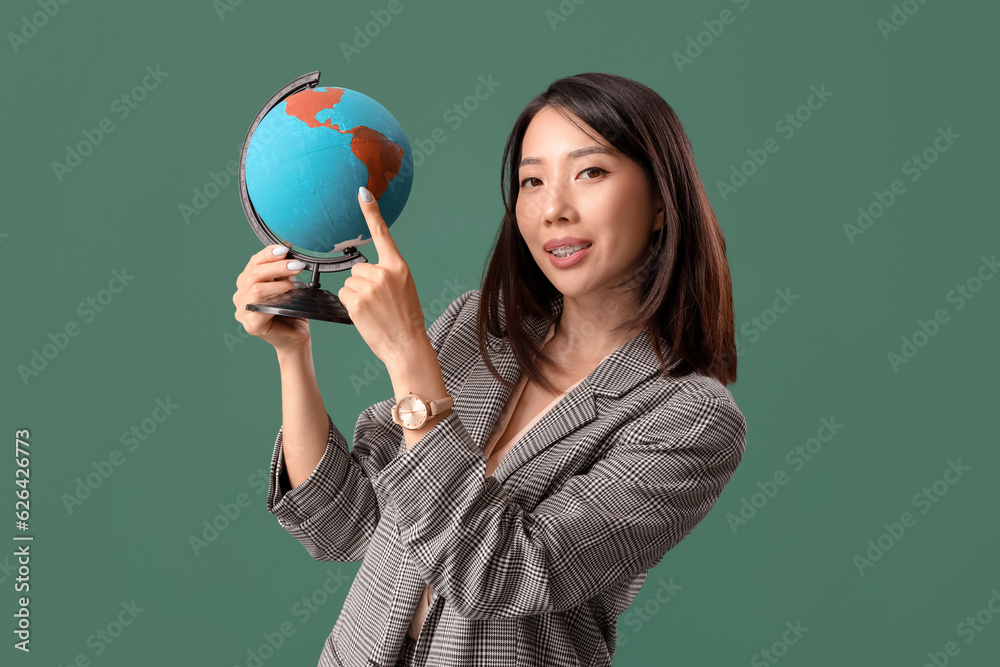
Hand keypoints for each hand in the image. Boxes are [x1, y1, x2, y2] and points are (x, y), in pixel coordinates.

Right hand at [233, 244, 310, 352]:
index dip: (268, 253)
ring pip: (256, 289)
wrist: (295, 337)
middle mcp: (241, 295)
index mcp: (247, 283)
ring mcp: (243, 311)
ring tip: (294, 283)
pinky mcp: (251, 325)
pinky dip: (275, 299)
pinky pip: (259, 308)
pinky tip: (287, 297)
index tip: (285, 248)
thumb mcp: (288, 285)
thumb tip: (288, 250)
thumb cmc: (291, 311)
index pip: (254, 263)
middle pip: (254, 273)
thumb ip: (283, 271)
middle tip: (296, 265)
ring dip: (278, 283)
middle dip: (277, 266)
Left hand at [338, 187, 426, 364]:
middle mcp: (385, 273)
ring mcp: (370, 286)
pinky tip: (365, 314)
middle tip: (379, 303)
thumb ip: (388, 274)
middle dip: (363, 284)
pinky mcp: (356, 300)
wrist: (406, 345)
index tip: (362, 192)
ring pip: (350, 282)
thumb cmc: (405, 319)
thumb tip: (363, 270)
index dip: (372, 211)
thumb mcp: (404, 289)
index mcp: (399, 267)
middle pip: (358, 268)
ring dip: (356, 295)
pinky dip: (350, 305)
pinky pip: (343, 294)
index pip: (383, 234)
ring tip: (373, 310)